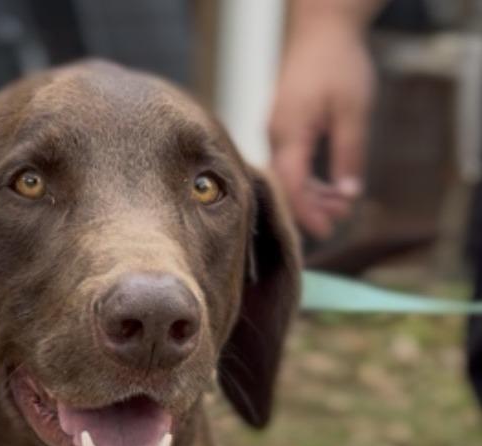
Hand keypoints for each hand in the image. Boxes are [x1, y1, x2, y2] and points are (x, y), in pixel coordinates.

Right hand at [269, 17, 375, 237]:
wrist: (321, 28)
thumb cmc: (338, 63)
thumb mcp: (354, 110)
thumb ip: (350, 153)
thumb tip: (348, 194)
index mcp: (289, 133)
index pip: (291, 185)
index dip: (307, 212)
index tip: (326, 231)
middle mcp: (276, 136)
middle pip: (287, 186)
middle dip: (312, 208)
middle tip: (341, 220)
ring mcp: (277, 133)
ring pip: (288, 177)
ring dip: (312, 195)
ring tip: (340, 205)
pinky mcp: (283, 129)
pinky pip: (290, 165)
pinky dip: (308, 180)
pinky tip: (327, 188)